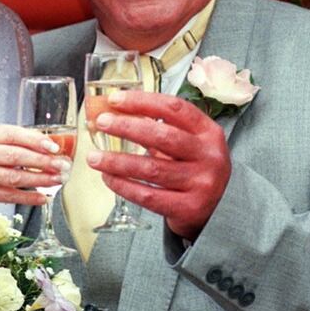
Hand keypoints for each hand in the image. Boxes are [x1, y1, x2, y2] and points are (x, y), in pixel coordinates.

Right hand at [0, 125, 69, 205]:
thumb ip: (14, 138)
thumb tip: (45, 144)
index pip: (13, 135)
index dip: (35, 141)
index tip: (53, 147)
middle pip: (16, 157)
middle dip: (43, 162)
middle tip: (62, 165)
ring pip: (14, 178)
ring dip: (39, 180)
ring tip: (57, 180)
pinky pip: (9, 196)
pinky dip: (28, 197)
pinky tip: (43, 197)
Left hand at [88, 90, 230, 241]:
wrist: (215, 212)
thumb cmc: (193, 170)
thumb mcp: (189, 144)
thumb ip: (160, 128)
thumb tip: (115, 113)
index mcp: (209, 132)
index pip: (174, 108)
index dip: (142, 101)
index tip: (115, 99)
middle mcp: (209, 156)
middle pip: (163, 136)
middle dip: (127, 127)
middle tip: (102, 123)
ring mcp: (201, 183)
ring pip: (151, 168)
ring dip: (117, 161)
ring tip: (94, 157)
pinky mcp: (189, 208)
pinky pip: (149, 195)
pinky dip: (124, 186)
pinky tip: (109, 178)